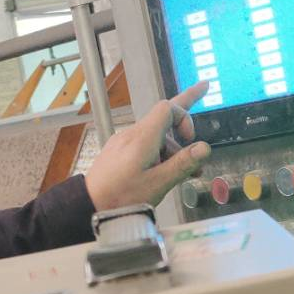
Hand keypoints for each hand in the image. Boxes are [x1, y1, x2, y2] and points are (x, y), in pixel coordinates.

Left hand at [84, 81, 213, 211]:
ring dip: (172, 151)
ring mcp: (124, 142)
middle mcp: (133, 135)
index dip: (185, 117)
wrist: (89, 205)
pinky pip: (145, 146)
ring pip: (156, 138)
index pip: (168, 108)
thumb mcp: (158, 183)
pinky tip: (164, 172)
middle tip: (202, 88)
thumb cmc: (120, 197)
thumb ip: (182, 164)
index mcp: (143, 138)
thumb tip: (204, 148)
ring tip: (183, 174)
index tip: (193, 136)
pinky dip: (158, 155)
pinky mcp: (120, 152)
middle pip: (163, 118)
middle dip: (184, 114)